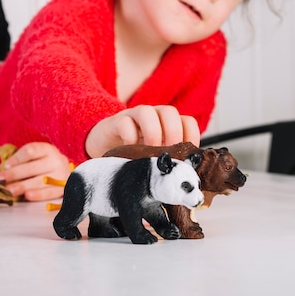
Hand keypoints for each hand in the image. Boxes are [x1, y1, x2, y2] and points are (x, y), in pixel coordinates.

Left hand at [0, 142, 71, 201]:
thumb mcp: (33, 158)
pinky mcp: (63, 188)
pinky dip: (38, 195)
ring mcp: (60, 174)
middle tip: (1, 179)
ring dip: (23, 186)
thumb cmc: (44, 163)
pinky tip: (27, 196)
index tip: (5, 166)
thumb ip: (16, 162)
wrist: (65, 171)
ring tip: (9, 190)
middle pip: (33, 167)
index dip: (17, 158)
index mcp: (46, 149)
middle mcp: (55, 160)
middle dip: (15, 174)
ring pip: (40, 180)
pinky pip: (49, 192)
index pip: (30, 151)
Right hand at [85, 105, 199, 157]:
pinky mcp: (114, 123)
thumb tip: (186, 185)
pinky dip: (129, 137)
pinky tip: (129, 151)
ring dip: (152, 132)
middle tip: (167, 155)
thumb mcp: (154, 159)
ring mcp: (132, 117)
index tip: (186, 158)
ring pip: (147, 111)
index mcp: (167, 125)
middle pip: (170, 112)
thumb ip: (168, 163)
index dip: (191, 138)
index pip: (187, 122)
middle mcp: (152, 117)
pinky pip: (124, 122)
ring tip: (149, 153)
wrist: (103, 148)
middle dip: (172, 134)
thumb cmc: (133, 155)